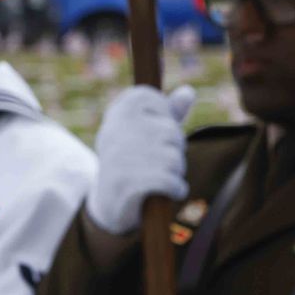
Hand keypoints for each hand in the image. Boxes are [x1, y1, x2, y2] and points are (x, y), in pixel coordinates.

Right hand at [87, 85, 195, 234]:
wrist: (107, 203)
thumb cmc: (130, 160)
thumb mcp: (143, 133)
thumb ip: (167, 112)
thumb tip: (188, 91)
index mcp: (115, 115)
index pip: (151, 97)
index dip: (161, 115)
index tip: (149, 132)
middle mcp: (114, 132)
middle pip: (170, 132)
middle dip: (172, 149)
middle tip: (154, 160)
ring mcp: (120, 158)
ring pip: (174, 158)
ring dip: (174, 171)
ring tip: (159, 176)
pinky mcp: (128, 185)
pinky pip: (170, 181)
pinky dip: (176, 189)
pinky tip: (170, 191)